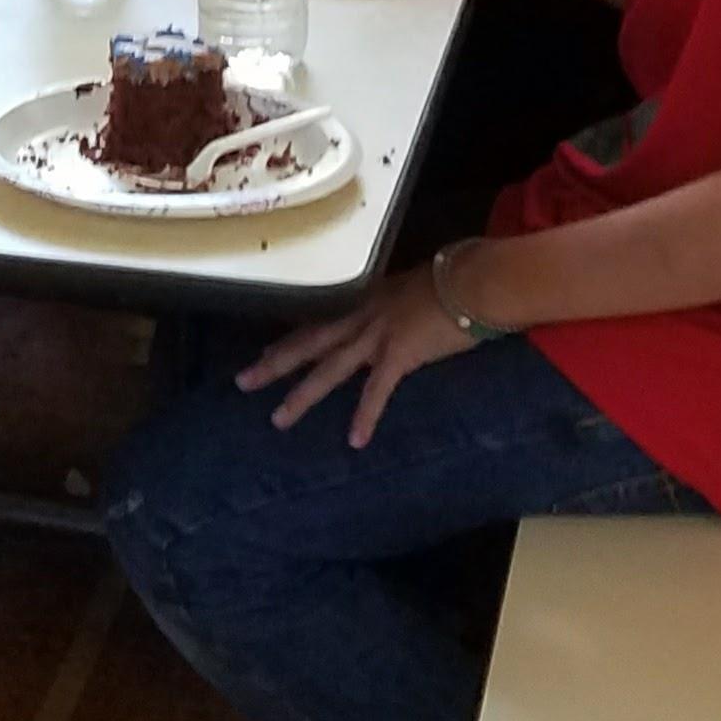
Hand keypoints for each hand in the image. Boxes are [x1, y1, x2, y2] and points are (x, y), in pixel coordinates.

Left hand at [237, 262, 476, 445]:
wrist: (478, 280)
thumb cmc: (455, 280)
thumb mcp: (411, 286)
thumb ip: (394, 302)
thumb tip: (395, 312)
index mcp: (363, 298)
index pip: (316, 321)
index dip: (288, 338)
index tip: (262, 352)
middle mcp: (361, 314)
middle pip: (307, 342)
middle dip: (273, 363)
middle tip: (242, 382)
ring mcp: (377, 334)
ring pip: (329, 369)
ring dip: (302, 396)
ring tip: (278, 420)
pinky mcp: (400, 354)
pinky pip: (377, 391)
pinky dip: (365, 416)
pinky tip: (355, 440)